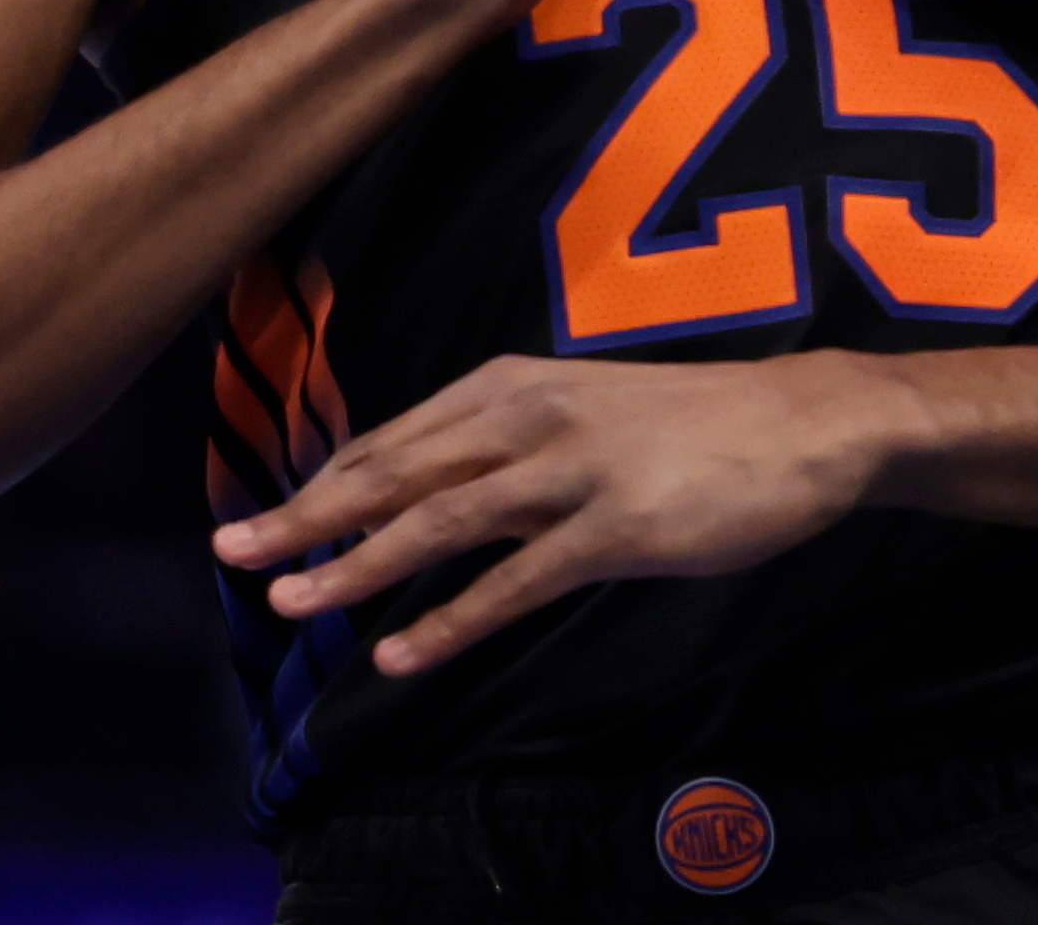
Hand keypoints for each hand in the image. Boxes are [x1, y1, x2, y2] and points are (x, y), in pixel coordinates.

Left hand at [212, 351, 918, 675]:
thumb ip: (513, 446)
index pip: (395, 439)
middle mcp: (532, 417)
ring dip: (357, 566)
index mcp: (517, 384)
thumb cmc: (699, 423)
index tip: (265, 518)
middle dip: (308, 517)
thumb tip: (438, 491)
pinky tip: (402, 652)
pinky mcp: (618, 527)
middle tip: (232, 554)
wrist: (806, 423)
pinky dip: (451, 619)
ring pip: (441, 521)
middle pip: (397, 473)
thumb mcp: (588, 409)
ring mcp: (575, 470)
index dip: (324, 481)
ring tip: (290, 606)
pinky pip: (517, 581)